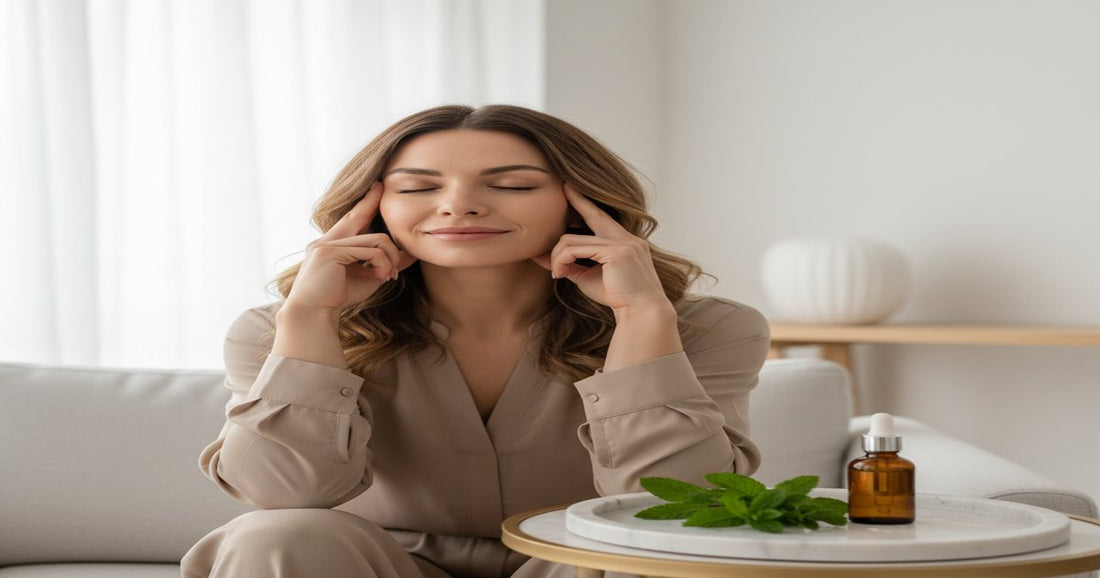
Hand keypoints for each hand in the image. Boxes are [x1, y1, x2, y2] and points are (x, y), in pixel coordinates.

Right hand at [285, 182, 416, 315]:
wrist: (314, 314)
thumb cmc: (338, 297)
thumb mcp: (368, 277)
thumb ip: (382, 263)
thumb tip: (406, 255)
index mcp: (331, 245)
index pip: (352, 219)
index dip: (365, 203)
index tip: (377, 188)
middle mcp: (326, 240)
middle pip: (357, 216)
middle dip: (371, 201)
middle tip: (381, 187)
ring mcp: (326, 245)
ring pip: (375, 239)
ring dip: (390, 258)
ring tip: (389, 275)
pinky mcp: (329, 253)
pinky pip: (370, 251)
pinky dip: (383, 264)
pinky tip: (382, 277)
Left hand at [533, 183, 670, 314]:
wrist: (641, 313)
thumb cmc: (618, 297)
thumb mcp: (590, 278)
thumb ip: (572, 265)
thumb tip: (547, 260)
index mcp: (626, 242)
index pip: (602, 218)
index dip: (585, 204)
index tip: (570, 191)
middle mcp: (627, 238)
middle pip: (593, 214)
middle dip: (578, 198)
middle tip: (562, 185)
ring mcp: (623, 243)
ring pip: (573, 239)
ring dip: (558, 256)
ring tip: (556, 274)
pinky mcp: (616, 252)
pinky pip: (576, 250)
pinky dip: (562, 261)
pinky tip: (559, 274)